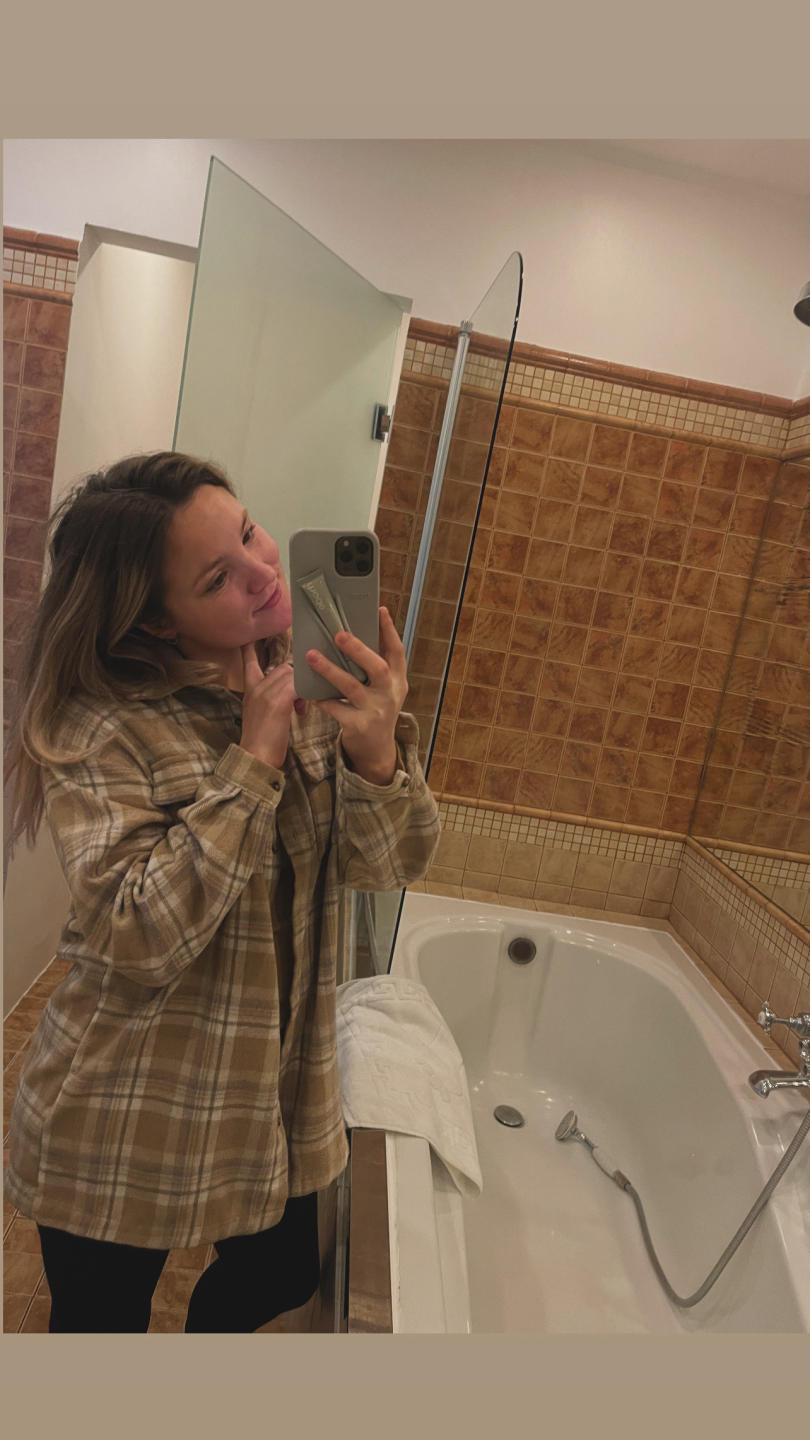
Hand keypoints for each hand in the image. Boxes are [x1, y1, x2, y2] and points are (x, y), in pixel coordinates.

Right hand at [239, 644, 308, 769]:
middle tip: (299, 703)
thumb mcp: (261, 715)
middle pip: (284, 668)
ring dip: (303, 689)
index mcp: (250, 690)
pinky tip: (302, 710)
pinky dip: (306, 695)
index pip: (248, 663)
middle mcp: (256, 688)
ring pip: (293, 676)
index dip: (250, 650)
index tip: (250, 640)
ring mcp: (266, 693)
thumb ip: (271, 699)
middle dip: (297, 681)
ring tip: (299, 710)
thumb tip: (290, 694)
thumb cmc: (262, 742)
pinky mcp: (278, 702)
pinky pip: (299, 687)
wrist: (255, 758)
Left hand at [306, 607, 407, 783]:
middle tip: (339, 634)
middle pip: (379, 668)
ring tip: (311, 656)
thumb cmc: (376, 709)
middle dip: (359, 650)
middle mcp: (391, 694)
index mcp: (399, 680)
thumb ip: (374, 666)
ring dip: (331, 670)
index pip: (397, 652)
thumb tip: (353, 632)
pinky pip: (337, 709)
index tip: (379, 610)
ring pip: (352, 687)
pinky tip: (310, 691)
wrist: (376, 750)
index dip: (389, 631)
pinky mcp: (359, 726)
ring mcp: (376, 711)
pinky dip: (323, 699)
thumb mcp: (384, 688)